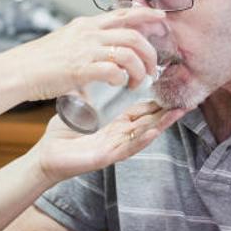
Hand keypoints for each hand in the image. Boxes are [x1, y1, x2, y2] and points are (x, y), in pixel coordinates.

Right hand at [11, 7, 166, 100]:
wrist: (18, 70)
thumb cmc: (40, 61)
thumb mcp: (66, 43)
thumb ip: (86, 49)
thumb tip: (99, 63)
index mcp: (86, 25)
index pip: (123, 14)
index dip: (146, 14)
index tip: (161, 18)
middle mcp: (89, 33)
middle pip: (134, 36)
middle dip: (150, 54)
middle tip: (152, 69)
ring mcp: (85, 50)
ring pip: (128, 53)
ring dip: (139, 70)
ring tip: (137, 82)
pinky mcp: (80, 68)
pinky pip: (113, 71)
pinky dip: (122, 78)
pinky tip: (119, 84)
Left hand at [33, 101, 184, 183]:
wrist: (45, 156)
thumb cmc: (61, 137)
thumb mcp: (79, 110)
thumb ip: (90, 94)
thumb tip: (95, 72)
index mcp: (114, 127)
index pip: (140, 113)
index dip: (156, 104)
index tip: (171, 94)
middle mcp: (118, 138)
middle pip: (148, 123)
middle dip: (167, 114)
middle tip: (186, 102)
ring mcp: (114, 148)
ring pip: (142, 135)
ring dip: (161, 125)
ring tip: (177, 113)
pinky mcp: (106, 157)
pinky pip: (127, 148)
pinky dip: (141, 139)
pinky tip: (153, 131)